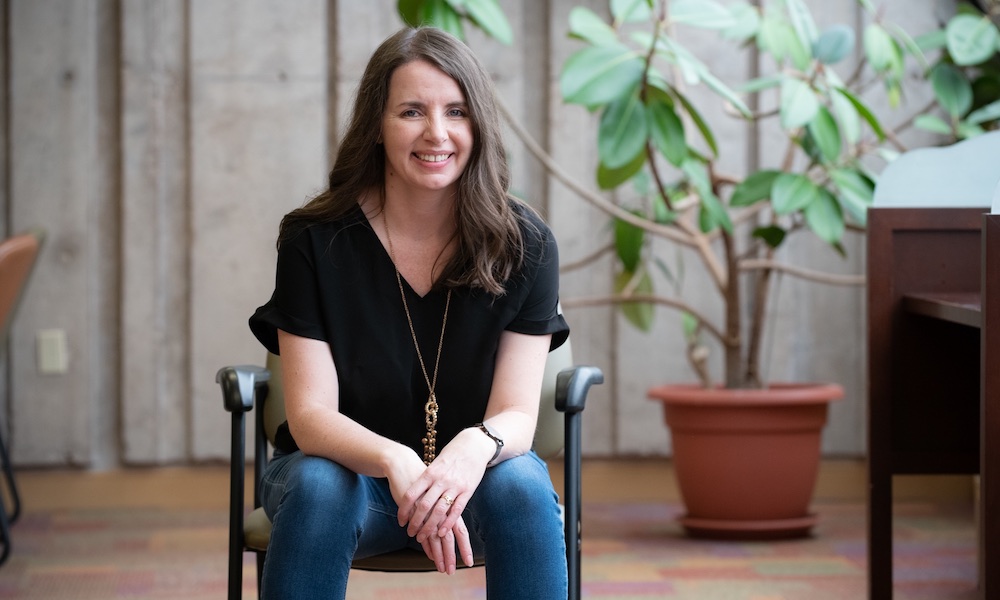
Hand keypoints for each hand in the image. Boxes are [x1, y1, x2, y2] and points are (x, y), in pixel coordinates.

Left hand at [395, 428, 490, 571]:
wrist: (474, 445)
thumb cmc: (452, 454)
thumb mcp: (435, 463)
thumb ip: (426, 478)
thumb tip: (413, 494)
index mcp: (429, 472)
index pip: (411, 494)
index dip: (403, 510)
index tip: (400, 521)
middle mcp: (441, 480)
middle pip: (424, 506)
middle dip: (415, 522)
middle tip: (410, 533)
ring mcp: (455, 486)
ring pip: (439, 511)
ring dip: (429, 526)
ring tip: (423, 536)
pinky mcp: (467, 491)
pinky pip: (456, 510)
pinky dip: (448, 523)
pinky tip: (441, 532)